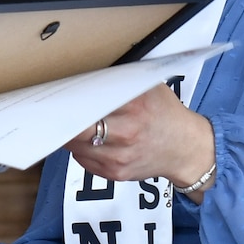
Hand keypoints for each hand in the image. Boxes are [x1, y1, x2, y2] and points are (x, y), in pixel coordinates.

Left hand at [67, 84, 215, 199]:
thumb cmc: (166, 114)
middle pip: (78, 126)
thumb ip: (121, 80)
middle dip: (65, 118)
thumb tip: (88, 71)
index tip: (61, 93)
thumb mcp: (149, 88)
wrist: (186, 149)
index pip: (91, 100)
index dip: (71, 98)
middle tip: (57, 110)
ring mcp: (120, 156)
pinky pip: (83, 160)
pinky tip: (88, 140)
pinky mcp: (115, 173)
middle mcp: (127, 132)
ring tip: (74, 123)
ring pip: (76, 145)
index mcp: (135, 105)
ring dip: (70, 134)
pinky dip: (80, 149)